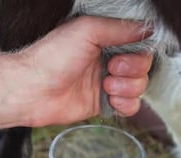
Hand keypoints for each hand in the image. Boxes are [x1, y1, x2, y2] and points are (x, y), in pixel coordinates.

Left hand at [9, 16, 152, 126]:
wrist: (34, 90)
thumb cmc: (53, 57)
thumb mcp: (88, 30)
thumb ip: (119, 28)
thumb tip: (147, 28)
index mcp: (105, 40)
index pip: (139, 44)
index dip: (138, 52)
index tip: (120, 55)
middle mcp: (107, 60)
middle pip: (143, 67)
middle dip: (132, 71)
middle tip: (111, 69)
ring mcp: (107, 83)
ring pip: (139, 87)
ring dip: (127, 88)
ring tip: (105, 86)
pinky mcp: (104, 104)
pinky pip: (131, 106)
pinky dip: (126, 104)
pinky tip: (111, 99)